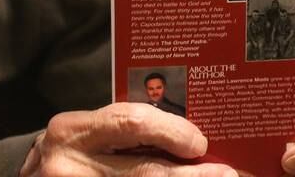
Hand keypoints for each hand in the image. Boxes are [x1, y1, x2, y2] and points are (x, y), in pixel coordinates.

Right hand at [19, 102, 237, 176]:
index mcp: (72, 130)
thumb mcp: (91, 130)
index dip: (172, 132)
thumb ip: (128, 129)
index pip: (132, 123)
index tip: (200, 143)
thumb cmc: (74, 148)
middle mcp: (69, 166)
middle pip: (143, 173)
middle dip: (189, 176)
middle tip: (226, 174)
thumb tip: (190, 137)